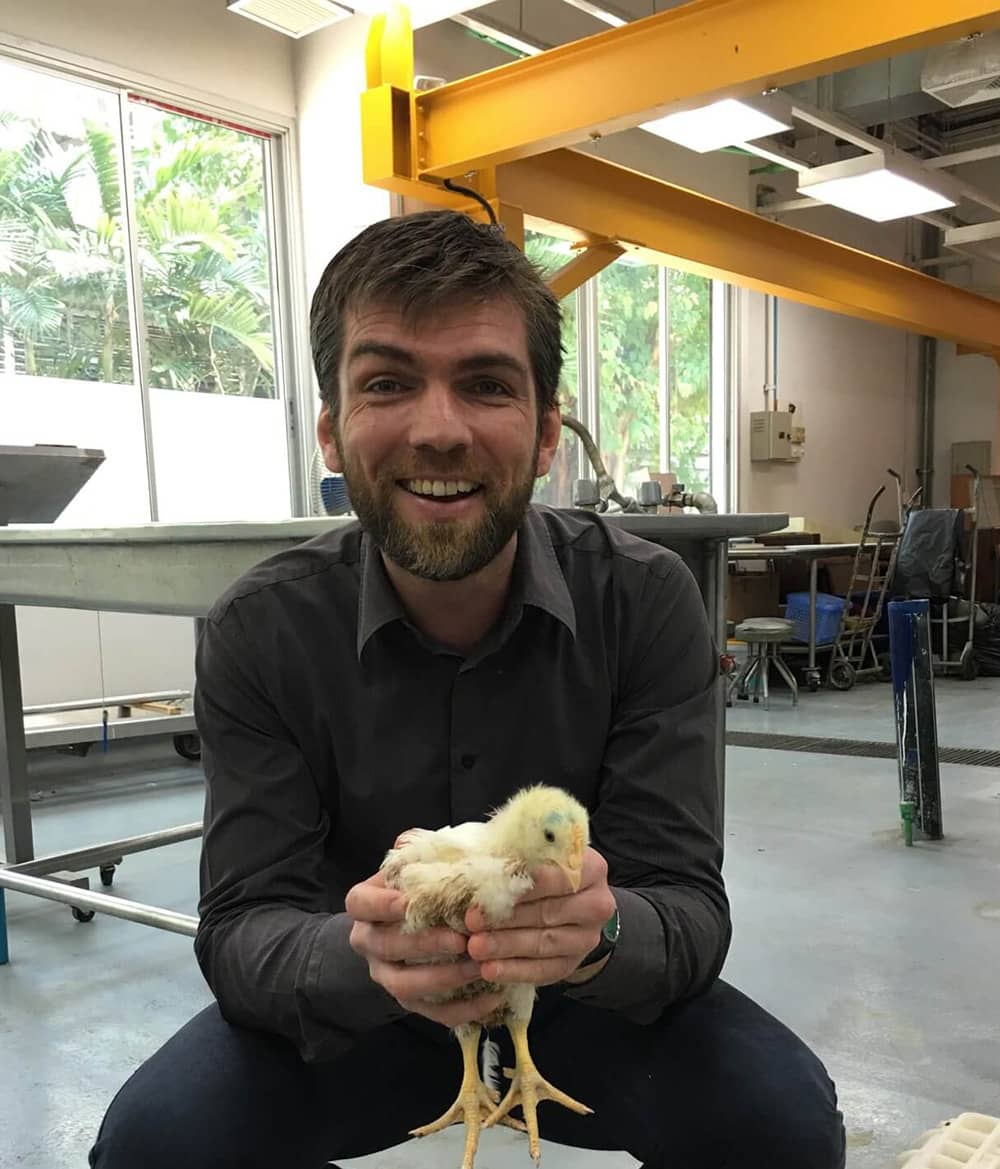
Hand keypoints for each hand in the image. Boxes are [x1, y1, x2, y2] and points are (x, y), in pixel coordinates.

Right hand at [345, 870, 505, 1026]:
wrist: (404, 929)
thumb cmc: (418, 889)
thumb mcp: (415, 867)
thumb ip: (417, 854)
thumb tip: (408, 840)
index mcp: (366, 906)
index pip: (360, 903)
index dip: (380, 903)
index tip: (408, 902)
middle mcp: (370, 943)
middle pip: (387, 946)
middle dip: (425, 944)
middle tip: (461, 939)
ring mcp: (386, 975)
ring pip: (406, 985)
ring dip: (444, 978)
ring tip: (480, 968)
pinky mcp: (409, 1002)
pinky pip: (432, 1012)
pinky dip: (462, 1008)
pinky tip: (492, 998)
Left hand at [465, 847, 615, 985]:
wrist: (568, 902)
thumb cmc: (542, 870)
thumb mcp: (534, 854)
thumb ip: (515, 855)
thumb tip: (481, 862)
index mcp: (591, 868)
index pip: (556, 876)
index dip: (521, 885)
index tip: (486, 889)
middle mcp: (597, 903)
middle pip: (548, 912)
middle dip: (507, 918)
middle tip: (472, 922)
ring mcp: (587, 937)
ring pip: (544, 943)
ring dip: (506, 946)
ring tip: (475, 948)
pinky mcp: (573, 963)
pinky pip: (544, 970)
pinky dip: (514, 971)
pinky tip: (490, 970)